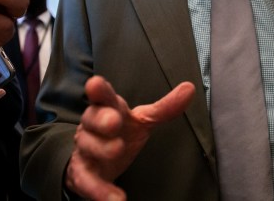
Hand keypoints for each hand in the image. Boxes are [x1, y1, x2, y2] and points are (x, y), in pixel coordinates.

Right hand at [65, 77, 194, 199]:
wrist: (94, 161)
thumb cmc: (121, 132)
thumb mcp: (143, 120)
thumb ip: (165, 107)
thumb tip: (191, 87)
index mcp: (108, 108)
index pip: (103, 96)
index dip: (99, 89)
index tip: (95, 84)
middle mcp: (93, 126)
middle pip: (92, 118)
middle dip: (102, 119)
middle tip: (114, 122)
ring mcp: (86, 149)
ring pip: (88, 146)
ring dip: (102, 149)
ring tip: (117, 150)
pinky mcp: (82, 174)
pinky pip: (88, 181)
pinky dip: (100, 191)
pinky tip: (117, 200)